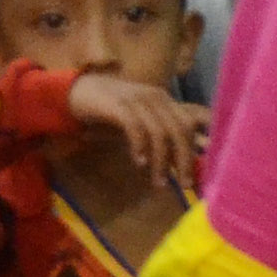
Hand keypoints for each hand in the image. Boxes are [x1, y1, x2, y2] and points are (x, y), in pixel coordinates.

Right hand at [66, 75, 206, 193]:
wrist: (80, 91)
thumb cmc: (113, 112)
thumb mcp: (142, 123)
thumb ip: (160, 140)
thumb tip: (179, 166)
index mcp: (166, 102)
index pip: (190, 123)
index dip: (196, 149)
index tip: (195, 175)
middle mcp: (157, 98)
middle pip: (180, 129)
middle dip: (184, 159)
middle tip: (184, 185)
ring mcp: (138, 100)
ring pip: (160, 132)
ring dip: (161, 161)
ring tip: (158, 183)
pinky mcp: (119, 105)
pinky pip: (135, 127)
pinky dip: (140, 146)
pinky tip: (139, 163)